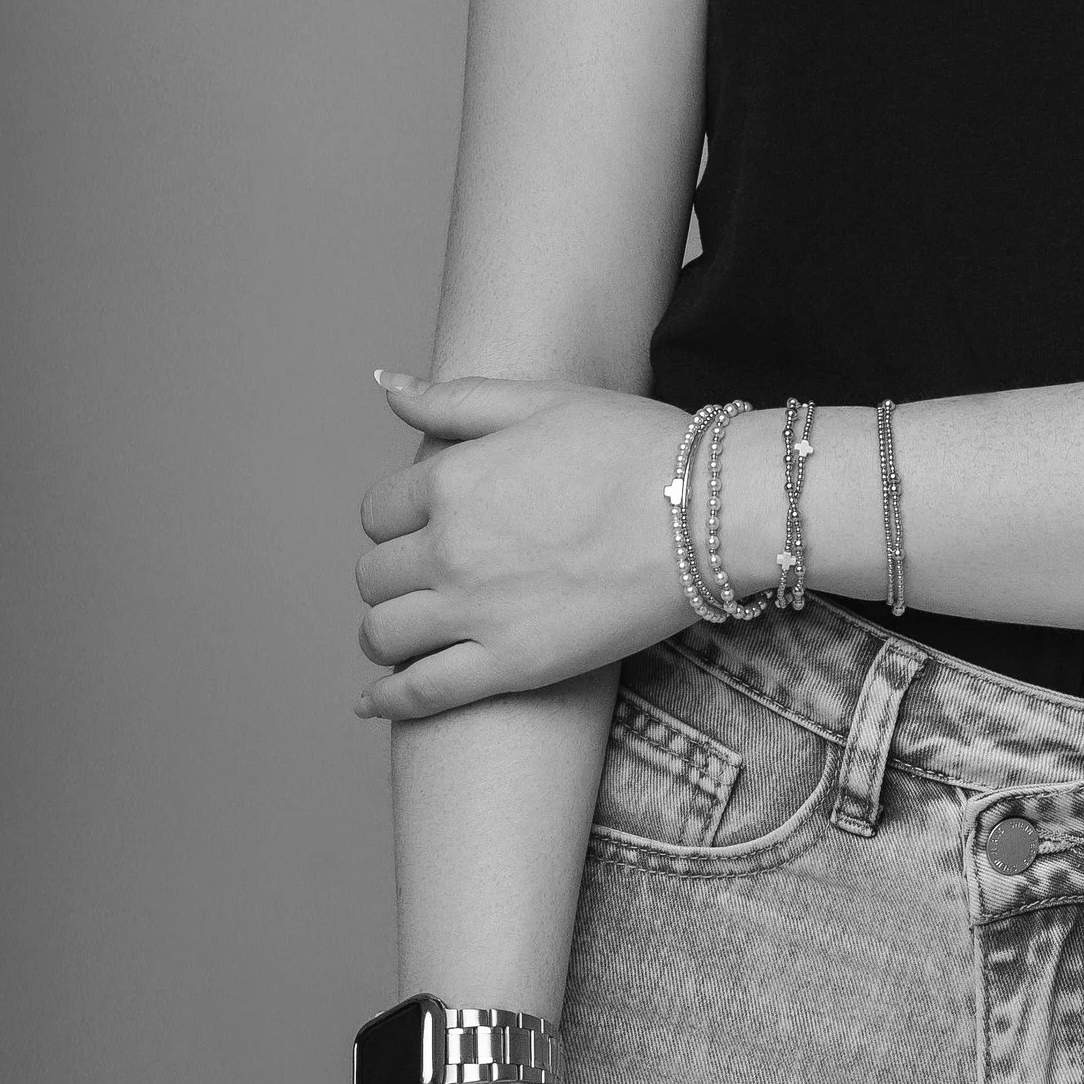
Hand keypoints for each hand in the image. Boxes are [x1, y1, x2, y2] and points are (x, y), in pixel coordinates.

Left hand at [355, 372, 701, 718]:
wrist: (709, 512)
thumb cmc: (635, 446)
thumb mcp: (543, 401)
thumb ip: (455, 399)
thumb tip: (385, 383)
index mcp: (452, 480)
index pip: (379, 510)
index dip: (398, 518)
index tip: (425, 525)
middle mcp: (450, 548)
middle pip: (374, 575)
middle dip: (392, 573)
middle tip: (426, 576)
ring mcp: (477, 612)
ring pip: (382, 635)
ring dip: (385, 632)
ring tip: (410, 630)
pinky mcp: (511, 666)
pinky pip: (421, 693)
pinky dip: (389, 699)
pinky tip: (376, 700)